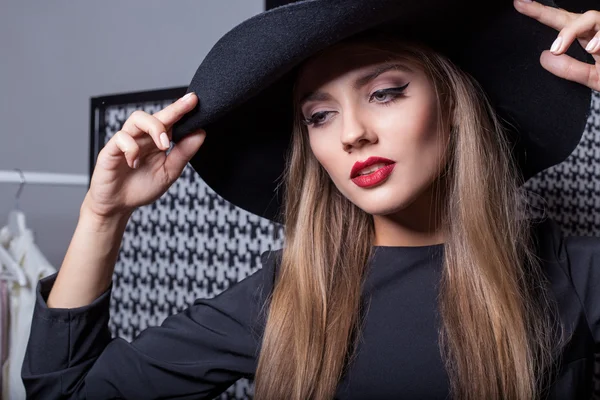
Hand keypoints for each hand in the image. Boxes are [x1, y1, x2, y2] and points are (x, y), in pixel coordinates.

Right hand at [84, 92, 205, 218]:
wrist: (118, 206)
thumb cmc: (142, 187)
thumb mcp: (169, 172)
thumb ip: (183, 153)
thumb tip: (200, 133)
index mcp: (156, 141)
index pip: (170, 121)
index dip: (181, 109)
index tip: (195, 100)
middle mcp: (142, 138)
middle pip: (155, 114)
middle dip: (172, 110)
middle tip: (188, 107)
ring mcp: (126, 142)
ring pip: (137, 119)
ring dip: (154, 128)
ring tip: (163, 145)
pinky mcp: (110, 150)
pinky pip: (120, 138)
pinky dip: (131, 148)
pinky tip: (135, 162)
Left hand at [513, 0, 599, 90]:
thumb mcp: (593, 78)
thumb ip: (570, 69)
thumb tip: (545, 57)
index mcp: (589, 39)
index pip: (562, 24)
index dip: (540, 13)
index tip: (518, 4)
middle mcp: (599, 31)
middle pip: (572, 16)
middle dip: (545, 12)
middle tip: (524, 7)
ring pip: (591, 16)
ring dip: (571, 30)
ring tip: (558, 46)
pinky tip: (594, 46)